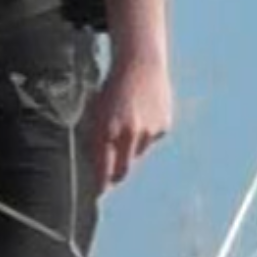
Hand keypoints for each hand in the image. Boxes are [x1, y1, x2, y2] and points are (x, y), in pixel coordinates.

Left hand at [84, 57, 172, 191]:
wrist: (140, 63)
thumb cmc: (112, 86)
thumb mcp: (96, 109)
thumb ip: (95, 136)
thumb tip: (94, 163)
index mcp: (105, 129)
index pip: (102, 169)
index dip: (99, 185)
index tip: (96, 193)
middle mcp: (127, 134)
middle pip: (122, 171)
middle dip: (115, 176)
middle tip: (110, 176)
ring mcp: (147, 131)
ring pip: (137, 154)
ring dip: (131, 148)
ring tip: (128, 124)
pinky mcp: (162, 127)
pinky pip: (151, 140)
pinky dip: (146, 133)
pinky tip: (143, 114)